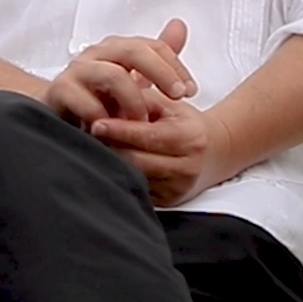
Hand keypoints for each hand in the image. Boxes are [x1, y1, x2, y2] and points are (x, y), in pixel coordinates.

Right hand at [41, 19, 196, 126]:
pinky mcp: (60, 92)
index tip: (191, 92)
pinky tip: (115, 130)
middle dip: (160, 73)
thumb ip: (157, 56)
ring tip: (142, 121)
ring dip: (134, 101)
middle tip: (177, 97)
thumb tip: (180, 25)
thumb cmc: (97, 97)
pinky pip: (86, 101)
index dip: (175, 67)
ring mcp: (77, 72)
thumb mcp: (132, 78)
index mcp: (115, 49)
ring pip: (112, 75)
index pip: (152, 46)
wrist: (57, 114)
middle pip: (133, 51)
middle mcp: (96, 55)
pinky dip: (104, 117)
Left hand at [91, 88, 238, 206]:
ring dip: (112, 161)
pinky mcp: (168, 201)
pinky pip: (137, 188)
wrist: (214, 152)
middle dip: (110, 147)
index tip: (97, 124)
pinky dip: (121, 174)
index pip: (148, 136)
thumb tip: (109, 103)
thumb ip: (141, 100)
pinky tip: (110, 161)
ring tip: (97, 146)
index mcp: (189, 139)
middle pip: (137, 160)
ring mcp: (177, 187)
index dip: (120, 130)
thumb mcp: (168, 104)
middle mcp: (186, 167)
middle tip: (88, 134)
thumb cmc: (185, 124)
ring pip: (134, 176)